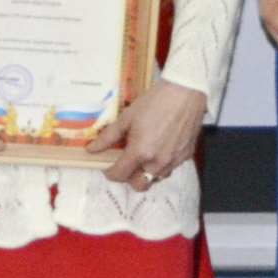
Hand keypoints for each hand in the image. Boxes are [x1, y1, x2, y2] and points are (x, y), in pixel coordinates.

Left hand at [104, 77, 210, 193]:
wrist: (185, 92)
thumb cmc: (155, 102)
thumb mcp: (127, 117)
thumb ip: (108, 137)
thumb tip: (91, 149)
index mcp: (140, 152)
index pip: (120, 175)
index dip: (110, 172)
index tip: (108, 166)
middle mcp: (157, 162)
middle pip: (139, 185)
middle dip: (130, 178)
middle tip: (127, 164)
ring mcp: (174, 160)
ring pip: (157, 178)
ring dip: (148, 172)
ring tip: (146, 154)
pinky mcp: (186, 156)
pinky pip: (171, 167)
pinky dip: (163, 163)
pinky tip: (161, 146)